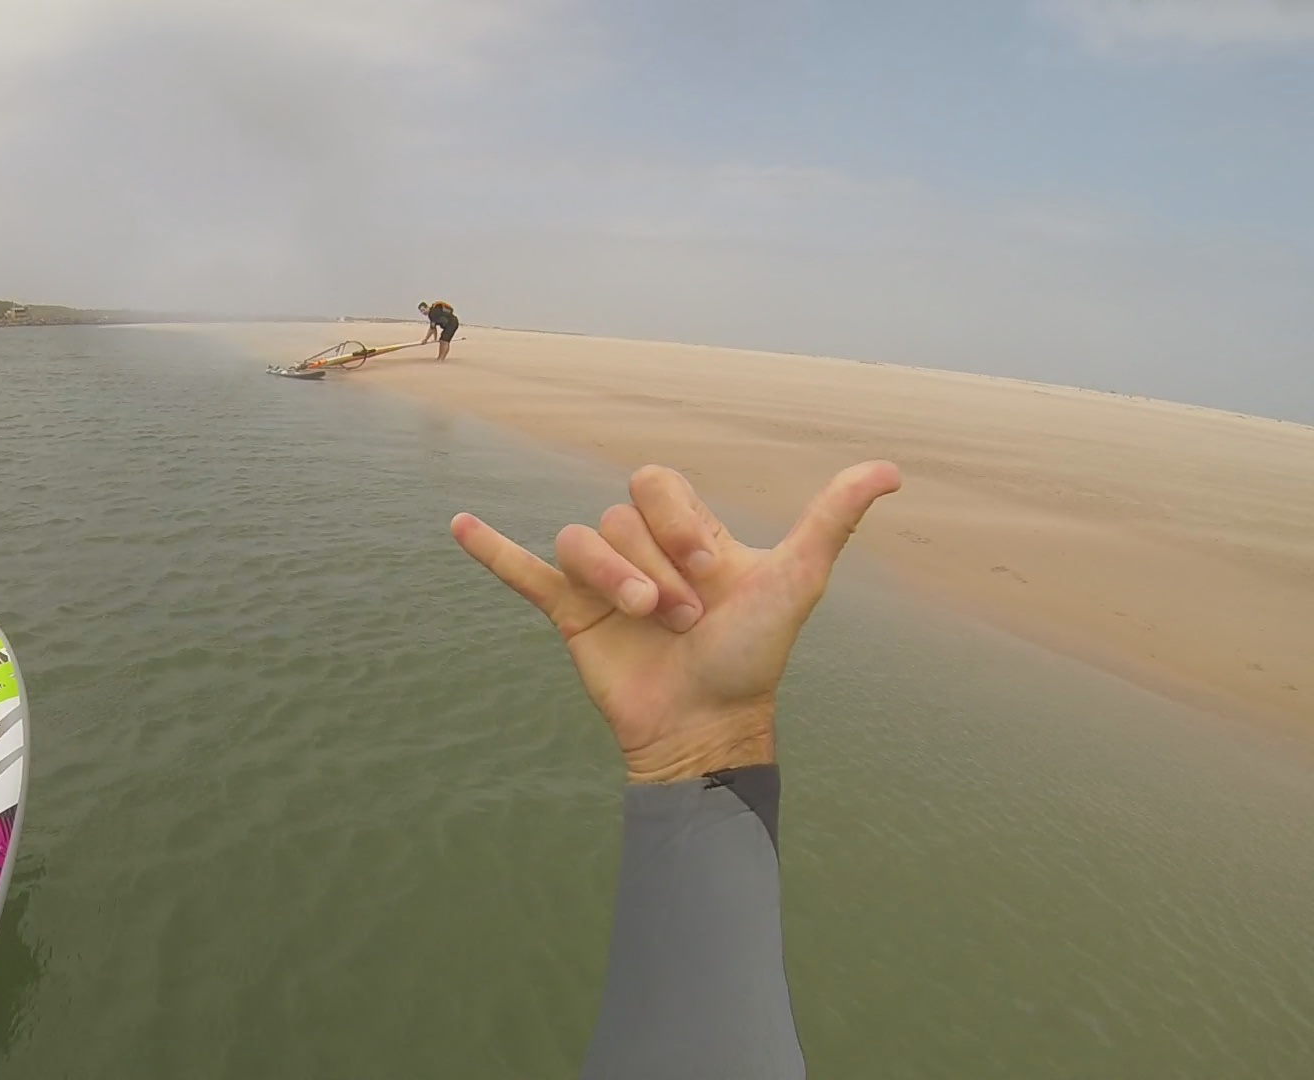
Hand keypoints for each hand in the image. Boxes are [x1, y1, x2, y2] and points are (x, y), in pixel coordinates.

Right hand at [451, 461, 901, 782]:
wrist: (707, 726)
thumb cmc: (754, 657)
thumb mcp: (796, 579)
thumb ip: (831, 520)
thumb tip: (892, 468)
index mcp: (686, 533)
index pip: (656, 484)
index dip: (677, 519)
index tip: (710, 569)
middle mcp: (640, 550)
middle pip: (617, 515)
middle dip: (652, 561)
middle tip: (683, 612)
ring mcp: (600, 581)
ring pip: (579, 540)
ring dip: (614, 578)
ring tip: (647, 621)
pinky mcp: (567, 613)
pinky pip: (521, 571)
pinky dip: (490, 549)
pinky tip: (459, 523)